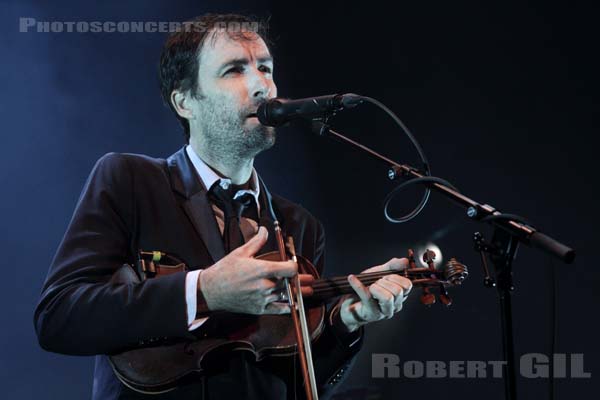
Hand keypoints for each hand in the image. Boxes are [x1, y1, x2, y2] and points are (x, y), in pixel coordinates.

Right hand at [199, 226, 313, 314]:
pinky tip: (295, 305)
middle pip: (290, 283)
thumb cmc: (224, 270)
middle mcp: (265, 285)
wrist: (210, 291)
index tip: (295, 264)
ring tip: (308, 291)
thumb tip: (265, 229)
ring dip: (298, 293)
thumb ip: (257, 241)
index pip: (289, 268)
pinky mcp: (259, 308)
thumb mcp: (241, 252)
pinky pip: (278, 310)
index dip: (295, 266)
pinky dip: (289, 308)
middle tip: (310, 279)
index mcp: (262, 269)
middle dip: (301, 280)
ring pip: (287, 296)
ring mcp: (263, 298)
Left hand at [338, 258, 412, 331]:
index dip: (396, 277)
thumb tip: (405, 261)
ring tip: (370, 287)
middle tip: (376, 282)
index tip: (386, 276)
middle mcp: (396, 305)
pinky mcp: (372, 314)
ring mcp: (385, 312)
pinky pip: (367, 298)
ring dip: (376, 287)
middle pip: (398, 291)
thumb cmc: (367, 288)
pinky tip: (352, 279)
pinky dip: (358, 286)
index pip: (407, 285)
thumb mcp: (380, 273)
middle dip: (384, 281)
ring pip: (388, 298)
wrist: (351, 301)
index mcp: (401, 295)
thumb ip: (393, 266)